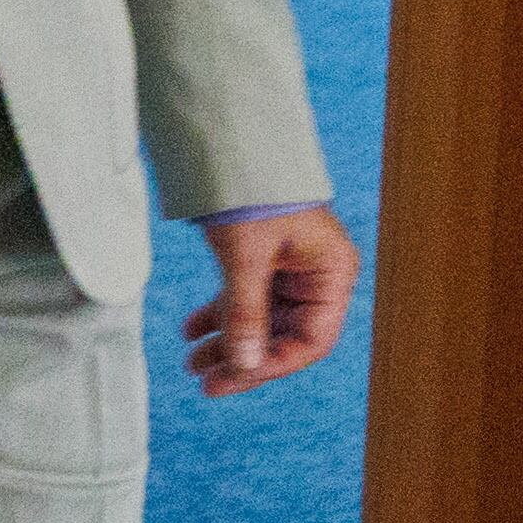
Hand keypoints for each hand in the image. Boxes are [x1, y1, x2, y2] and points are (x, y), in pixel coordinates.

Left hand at [182, 206, 358, 397]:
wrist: (229, 143)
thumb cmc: (250, 191)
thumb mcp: (245, 256)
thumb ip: (245, 312)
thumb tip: (243, 365)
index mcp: (331, 274)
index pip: (309, 340)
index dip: (270, 365)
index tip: (232, 379)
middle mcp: (316, 275)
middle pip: (283, 335)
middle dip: (242, 358)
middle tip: (204, 380)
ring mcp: (290, 269)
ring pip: (261, 320)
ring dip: (227, 341)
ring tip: (191, 362)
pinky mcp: (264, 260)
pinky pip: (246, 298)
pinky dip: (220, 315)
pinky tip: (191, 331)